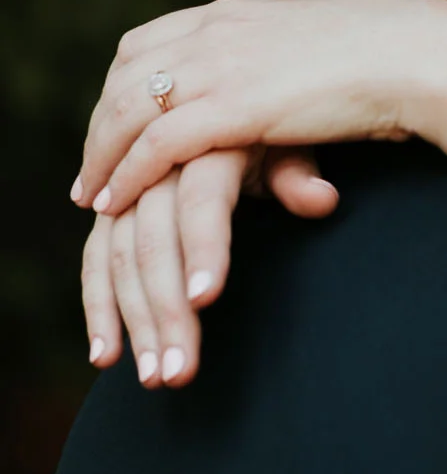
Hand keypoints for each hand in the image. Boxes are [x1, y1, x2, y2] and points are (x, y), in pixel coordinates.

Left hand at [73, 0, 446, 220]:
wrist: (429, 57)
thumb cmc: (402, 56)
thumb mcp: (330, 44)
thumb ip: (296, 58)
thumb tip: (300, 77)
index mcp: (242, 11)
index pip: (152, 40)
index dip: (126, 84)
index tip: (120, 120)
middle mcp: (219, 29)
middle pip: (127, 73)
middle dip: (103, 122)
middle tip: (96, 166)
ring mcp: (223, 64)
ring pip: (128, 108)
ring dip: (102, 154)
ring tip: (95, 195)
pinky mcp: (234, 107)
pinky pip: (156, 144)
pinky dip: (128, 173)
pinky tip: (117, 201)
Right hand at [80, 149, 339, 384]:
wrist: (227, 96)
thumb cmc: (273, 127)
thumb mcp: (291, 140)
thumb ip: (296, 172)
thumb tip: (322, 200)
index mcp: (205, 142)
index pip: (201, 199)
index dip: (204, 246)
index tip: (207, 299)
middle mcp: (157, 166)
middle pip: (153, 241)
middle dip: (164, 310)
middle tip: (179, 372)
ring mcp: (128, 190)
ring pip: (120, 259)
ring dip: (133, 322)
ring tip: (156, 378)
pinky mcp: (112, 212)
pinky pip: (96, 260)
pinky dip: (99, 308)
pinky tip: (106, 358)